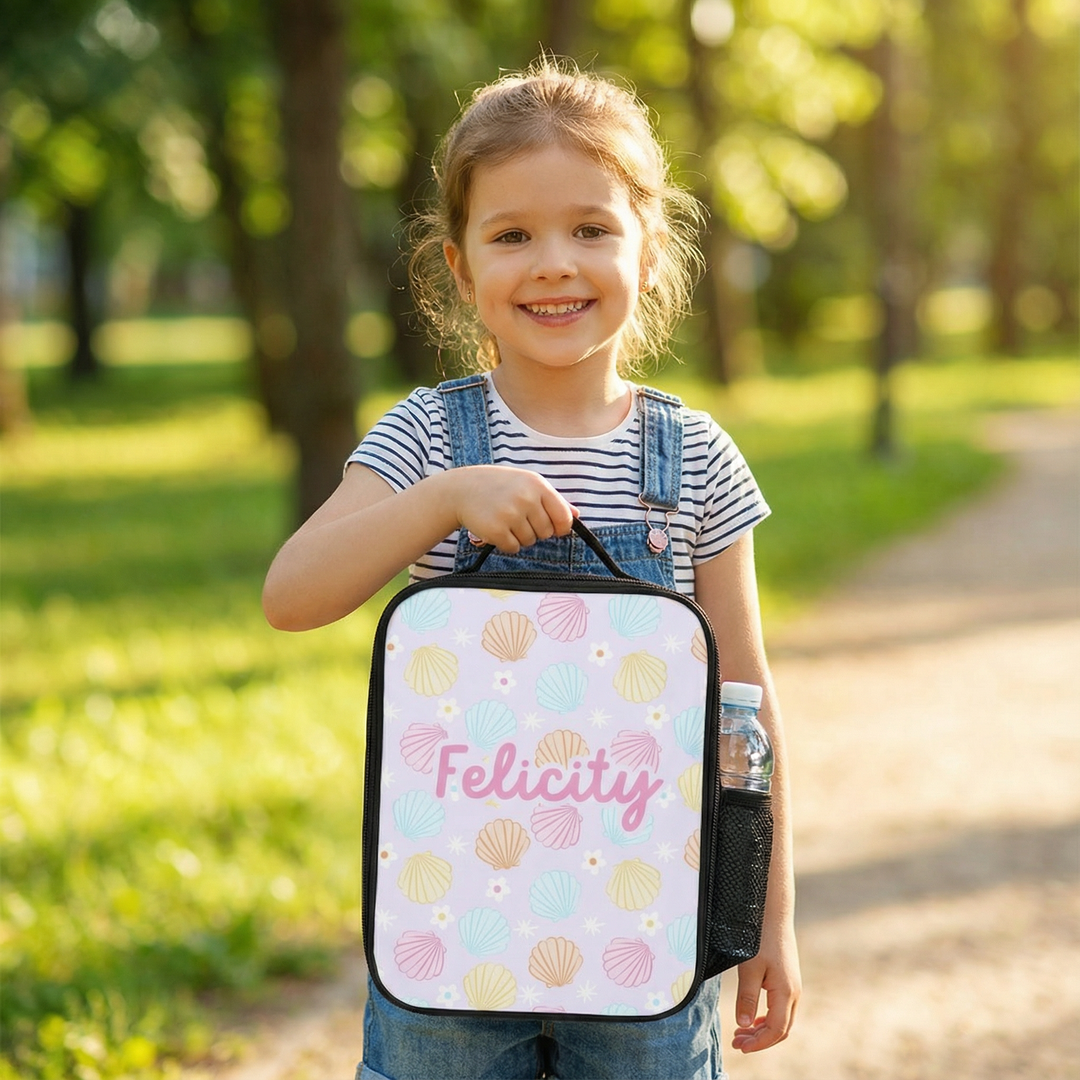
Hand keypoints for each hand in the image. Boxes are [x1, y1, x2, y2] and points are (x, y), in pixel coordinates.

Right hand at [451, 466, 576, 552]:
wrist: (461, 490)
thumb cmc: (498, 486)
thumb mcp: (527, 483)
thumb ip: (552, 499)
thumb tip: (576, 515)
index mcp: (537, 485)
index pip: (563, 517)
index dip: (561, 527)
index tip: (554, 528)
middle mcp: (525, 499)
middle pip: (546, 532)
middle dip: (535, 530)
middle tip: (519, 518)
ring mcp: (510, 515)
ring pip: (529, 542)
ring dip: (519, 537)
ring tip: (506, 520)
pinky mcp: (496, 530)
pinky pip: (513, 548)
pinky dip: (506, 543)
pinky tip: (497, 528)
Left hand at [730, 921, 800, 1052]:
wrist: (773, 913)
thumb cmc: (760, 938)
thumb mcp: (749, 968)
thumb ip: (747, 998)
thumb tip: (743, 1026)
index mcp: (786, 992)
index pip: (776, 1030)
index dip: (759, 1043)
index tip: (740, 1047)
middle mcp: (794, 992)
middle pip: (781, 1029)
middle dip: (760, 1040)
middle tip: (737, 1043)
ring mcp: (792, 986)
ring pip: (781, 1020)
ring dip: (763, 1030)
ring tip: (741, 1033)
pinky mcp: (787, 979)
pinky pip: (780, 1008)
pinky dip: (766, 1018)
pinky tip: (752, 1018)